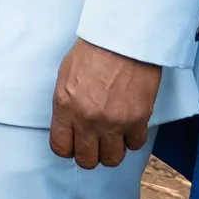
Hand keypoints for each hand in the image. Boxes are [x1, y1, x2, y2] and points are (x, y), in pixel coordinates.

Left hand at [48, 37, 162, 168]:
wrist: (122, 38)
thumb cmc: (93, 51)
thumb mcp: (65, 77)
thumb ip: (66, 105)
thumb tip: (69, 126)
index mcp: (65, 107)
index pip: (61, 148)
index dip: (69, 149)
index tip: (76, 144)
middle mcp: (87, 119)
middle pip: (87, 160)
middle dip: (91, 154)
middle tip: (97, 143)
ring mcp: (113, 122)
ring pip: (112, 159)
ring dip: (113, 150)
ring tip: (114, 136)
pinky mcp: (137, 120)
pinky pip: (135, 145)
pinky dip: (133, 138)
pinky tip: (130, 125)